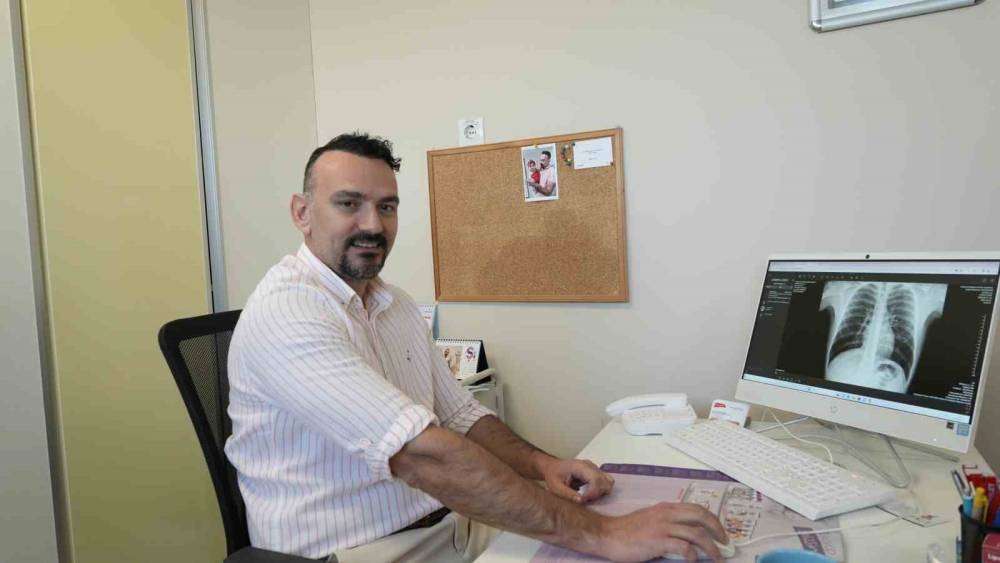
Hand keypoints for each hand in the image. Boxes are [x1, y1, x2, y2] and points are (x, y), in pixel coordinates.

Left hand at [537, 457, 614, 502]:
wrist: (552, 467)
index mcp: (580, 466)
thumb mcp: (556, 487)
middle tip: (585, 500)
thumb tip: (581, 501)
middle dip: (597, 494)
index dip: (592, 493)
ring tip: (587, 497)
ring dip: (601, 492)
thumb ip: (567, 494)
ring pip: (608, 482)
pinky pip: (605, 482)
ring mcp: (594, 468)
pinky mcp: (595, 472)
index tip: (583, 501)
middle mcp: (590, 466)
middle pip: (605, 481)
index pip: (596, 480)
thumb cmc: (553, 476)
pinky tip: (589, 494)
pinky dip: (600, 490)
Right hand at [596, 502, 727, 561]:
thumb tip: (686, 534)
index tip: (720, 532)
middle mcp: (667, 514)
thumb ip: (667, 522)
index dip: (712, 520)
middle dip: (718, 530)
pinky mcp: (658, 541)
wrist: (607, 535)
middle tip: (725, 544)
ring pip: (697, 533)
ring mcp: (663, 527)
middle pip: (702, 516)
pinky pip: (683, 547)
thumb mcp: (650, 519)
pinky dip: (693, 555)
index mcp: (666, 508)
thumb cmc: (627, 531)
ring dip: (711, 547)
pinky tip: (693, 561)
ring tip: (717, 558)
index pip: (697, 508)